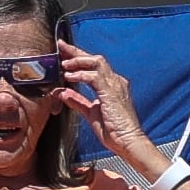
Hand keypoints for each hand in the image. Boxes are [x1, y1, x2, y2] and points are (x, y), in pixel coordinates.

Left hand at [60, 43, 165, 185]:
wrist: (128, 142)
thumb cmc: (114, 131)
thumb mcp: (91, 113)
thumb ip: (78, 102)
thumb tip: (63, 93)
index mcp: (112, 86)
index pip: (94, 66)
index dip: (78, 57)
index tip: (64, 53)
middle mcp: (115, 82)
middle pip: (95, 59)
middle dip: (76, 52)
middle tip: (61, 47)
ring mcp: (115, 85)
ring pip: (96, 62)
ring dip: (78, 61)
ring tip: (64, 64)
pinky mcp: (111, 92)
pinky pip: (94, 76)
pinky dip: (81, 74)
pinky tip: (70, 77)